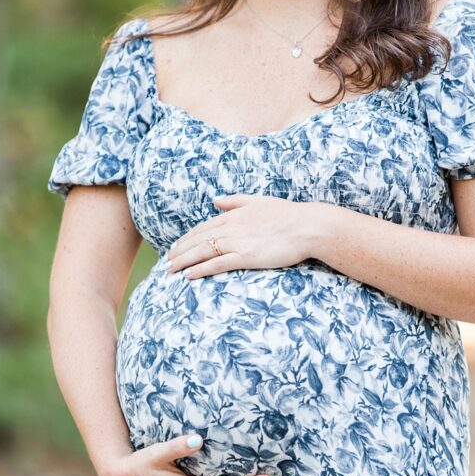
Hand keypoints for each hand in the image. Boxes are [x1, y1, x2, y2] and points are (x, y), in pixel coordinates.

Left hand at [166, 194, 321, 278]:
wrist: (307, 226)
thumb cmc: (287, 214)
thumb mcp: (258, 201)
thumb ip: (235, 200)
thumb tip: (215, 200)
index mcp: (233, 214)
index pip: (204, 227)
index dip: (187, 238)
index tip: (177, 246)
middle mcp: (231, 227)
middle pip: (198, 240)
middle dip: (180, 251)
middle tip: (167, 261)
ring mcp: (237, 242)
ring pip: (202, 252)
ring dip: (184, 261)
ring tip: (170, 270)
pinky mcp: (245, 257)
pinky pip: (217, 264)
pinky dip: (201, 269)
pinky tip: (189, 275)